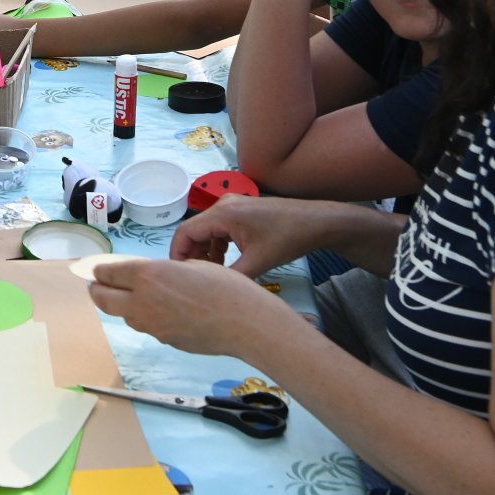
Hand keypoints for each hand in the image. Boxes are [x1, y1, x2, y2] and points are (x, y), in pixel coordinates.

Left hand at [88, 257, 299, 358]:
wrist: (245, 323)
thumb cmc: (224, 286)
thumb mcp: (189, 265)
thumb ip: (161, 271)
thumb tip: (149, 279)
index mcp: (147, 276)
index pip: (107, 274)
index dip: (100, 271)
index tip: (98, 270)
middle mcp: (141, 302)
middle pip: (102, 299)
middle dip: (96, 291)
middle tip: (97, 285)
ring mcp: (151, 326)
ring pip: (124, 316)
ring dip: (121, 306)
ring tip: (131, 297)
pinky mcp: (164, 341)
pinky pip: (146, 327)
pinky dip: (145, 318)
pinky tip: (162, 311)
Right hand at [169, 194, 342, 276]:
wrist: (316, 222)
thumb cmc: (288, 239)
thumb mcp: (258, 263)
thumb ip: (231, 277)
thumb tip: (209, 290)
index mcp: (223, 214)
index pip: (185, 232)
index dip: (177, 255)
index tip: (179, 276)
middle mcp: (222, 204)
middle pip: (194, 230)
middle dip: (192, 255)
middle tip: (197, 278)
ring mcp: (232, 205)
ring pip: (207, 230)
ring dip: (206, 251)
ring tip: (215, 272)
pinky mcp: (241, 210)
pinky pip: (219, 227)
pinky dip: (218, 244)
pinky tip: (227, 260)